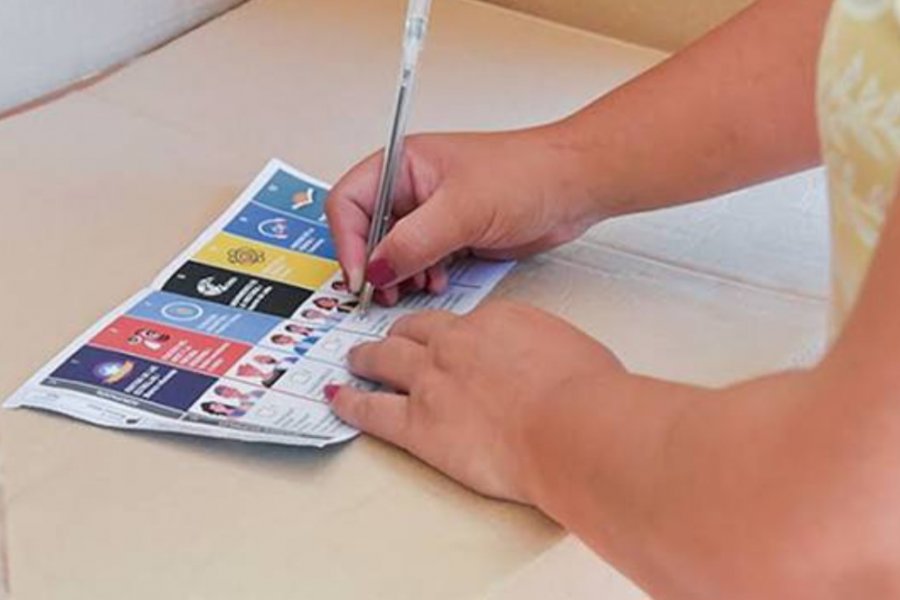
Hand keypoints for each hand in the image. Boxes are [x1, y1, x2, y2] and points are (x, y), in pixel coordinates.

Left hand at [324, 300, 626, 502]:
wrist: (572, 425)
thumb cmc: (585, 393)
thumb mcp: (571, 350)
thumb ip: (543, 351)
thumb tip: (543, 363)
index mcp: (495, 321)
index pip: (461, 322)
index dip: (450, 333)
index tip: (448, 342)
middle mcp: (456, 342)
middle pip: (414, 331)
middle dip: (400, 335)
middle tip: (391, 341)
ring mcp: (431, 380)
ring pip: (385, 359)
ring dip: (367, 358)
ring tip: (356, 360)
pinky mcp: (417, 423)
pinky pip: (371, 409)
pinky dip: (350, 402)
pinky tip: (338, 397)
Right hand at [326, 126, 602, 303]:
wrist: (574, 187)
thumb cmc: (528, 173)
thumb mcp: (462, 209)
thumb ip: (413, 241)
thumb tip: (376, 269)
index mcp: (403, 163)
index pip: (349, 201)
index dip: (347, 240)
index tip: (362, 276)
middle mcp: (412, 187)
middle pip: (366, 230)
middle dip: (374, 263)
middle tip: (382, 292)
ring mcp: (433, 213)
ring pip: (394, 251)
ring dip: (400, 274)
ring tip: (415, 286)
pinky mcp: (453, 235)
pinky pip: (421, 262)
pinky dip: (423, 276)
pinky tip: (439, 281)